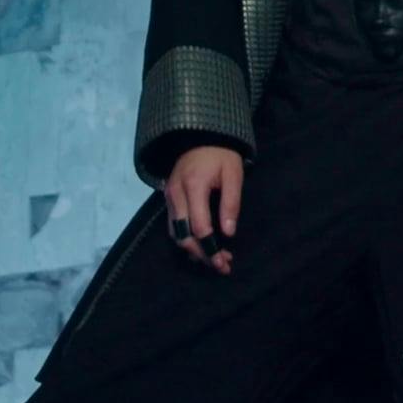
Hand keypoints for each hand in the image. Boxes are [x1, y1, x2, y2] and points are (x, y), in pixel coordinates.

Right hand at [162, 146, 243, 274]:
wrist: (201, 136)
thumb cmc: (221, 155)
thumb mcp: (233, 174)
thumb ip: (231, 203)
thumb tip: (228, 233)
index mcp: (193, 186)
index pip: (199, 226)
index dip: (211, 247)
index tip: (225, 262)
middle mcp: (176, 194)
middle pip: (183, 235)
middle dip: (202, 254)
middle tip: (221, 265)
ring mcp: (169, 197)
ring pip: (175, 233)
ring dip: (193, 250)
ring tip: (214, 259)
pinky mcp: (168, 199)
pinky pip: (174, 225)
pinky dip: (186, 239)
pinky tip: (202, 246)